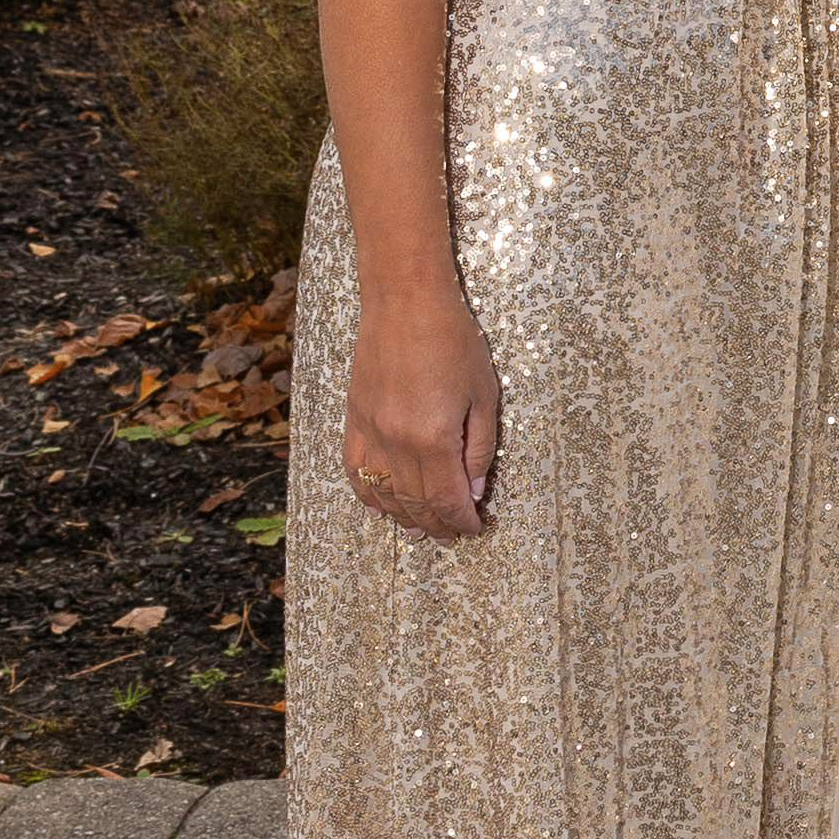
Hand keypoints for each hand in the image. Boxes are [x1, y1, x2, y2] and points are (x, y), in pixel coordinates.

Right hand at [343, 280, 501, 538]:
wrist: (405, 302)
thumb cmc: (454, 341)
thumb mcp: (485, 394)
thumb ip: (480, 448)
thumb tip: (475, 492)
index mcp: (432, 439)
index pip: (446, 499)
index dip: (462, 521)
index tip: (476, 530)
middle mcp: (395, 444)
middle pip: (414, 503)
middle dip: (437, 525)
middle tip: (454, 536)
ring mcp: (369, 434)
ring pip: (383, 495)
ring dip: (403, 518)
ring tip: (423, 531)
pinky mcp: (353, 421)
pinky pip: (356, 472)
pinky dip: (368, 496)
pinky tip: (381, 509)